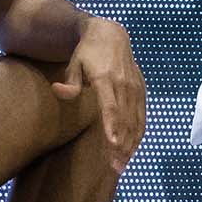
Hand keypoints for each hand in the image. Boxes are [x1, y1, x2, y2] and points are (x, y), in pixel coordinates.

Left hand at [52, 18, 145, 171]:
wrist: (111, 34)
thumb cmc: (87, 52)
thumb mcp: (74, 62)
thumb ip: (70, 81)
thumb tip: (59, 91)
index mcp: (107, 79)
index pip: (111, 107)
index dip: (112, 127)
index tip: (113, 145)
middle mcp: (124, 85)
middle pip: (124, 120)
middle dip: (121, 145)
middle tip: (115, 168)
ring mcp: (135, 88)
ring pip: (136, 121)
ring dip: (131, 144)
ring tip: (122, 165)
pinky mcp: (141, 90)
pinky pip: (142, 116)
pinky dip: (138, 134)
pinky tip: (132, 149)